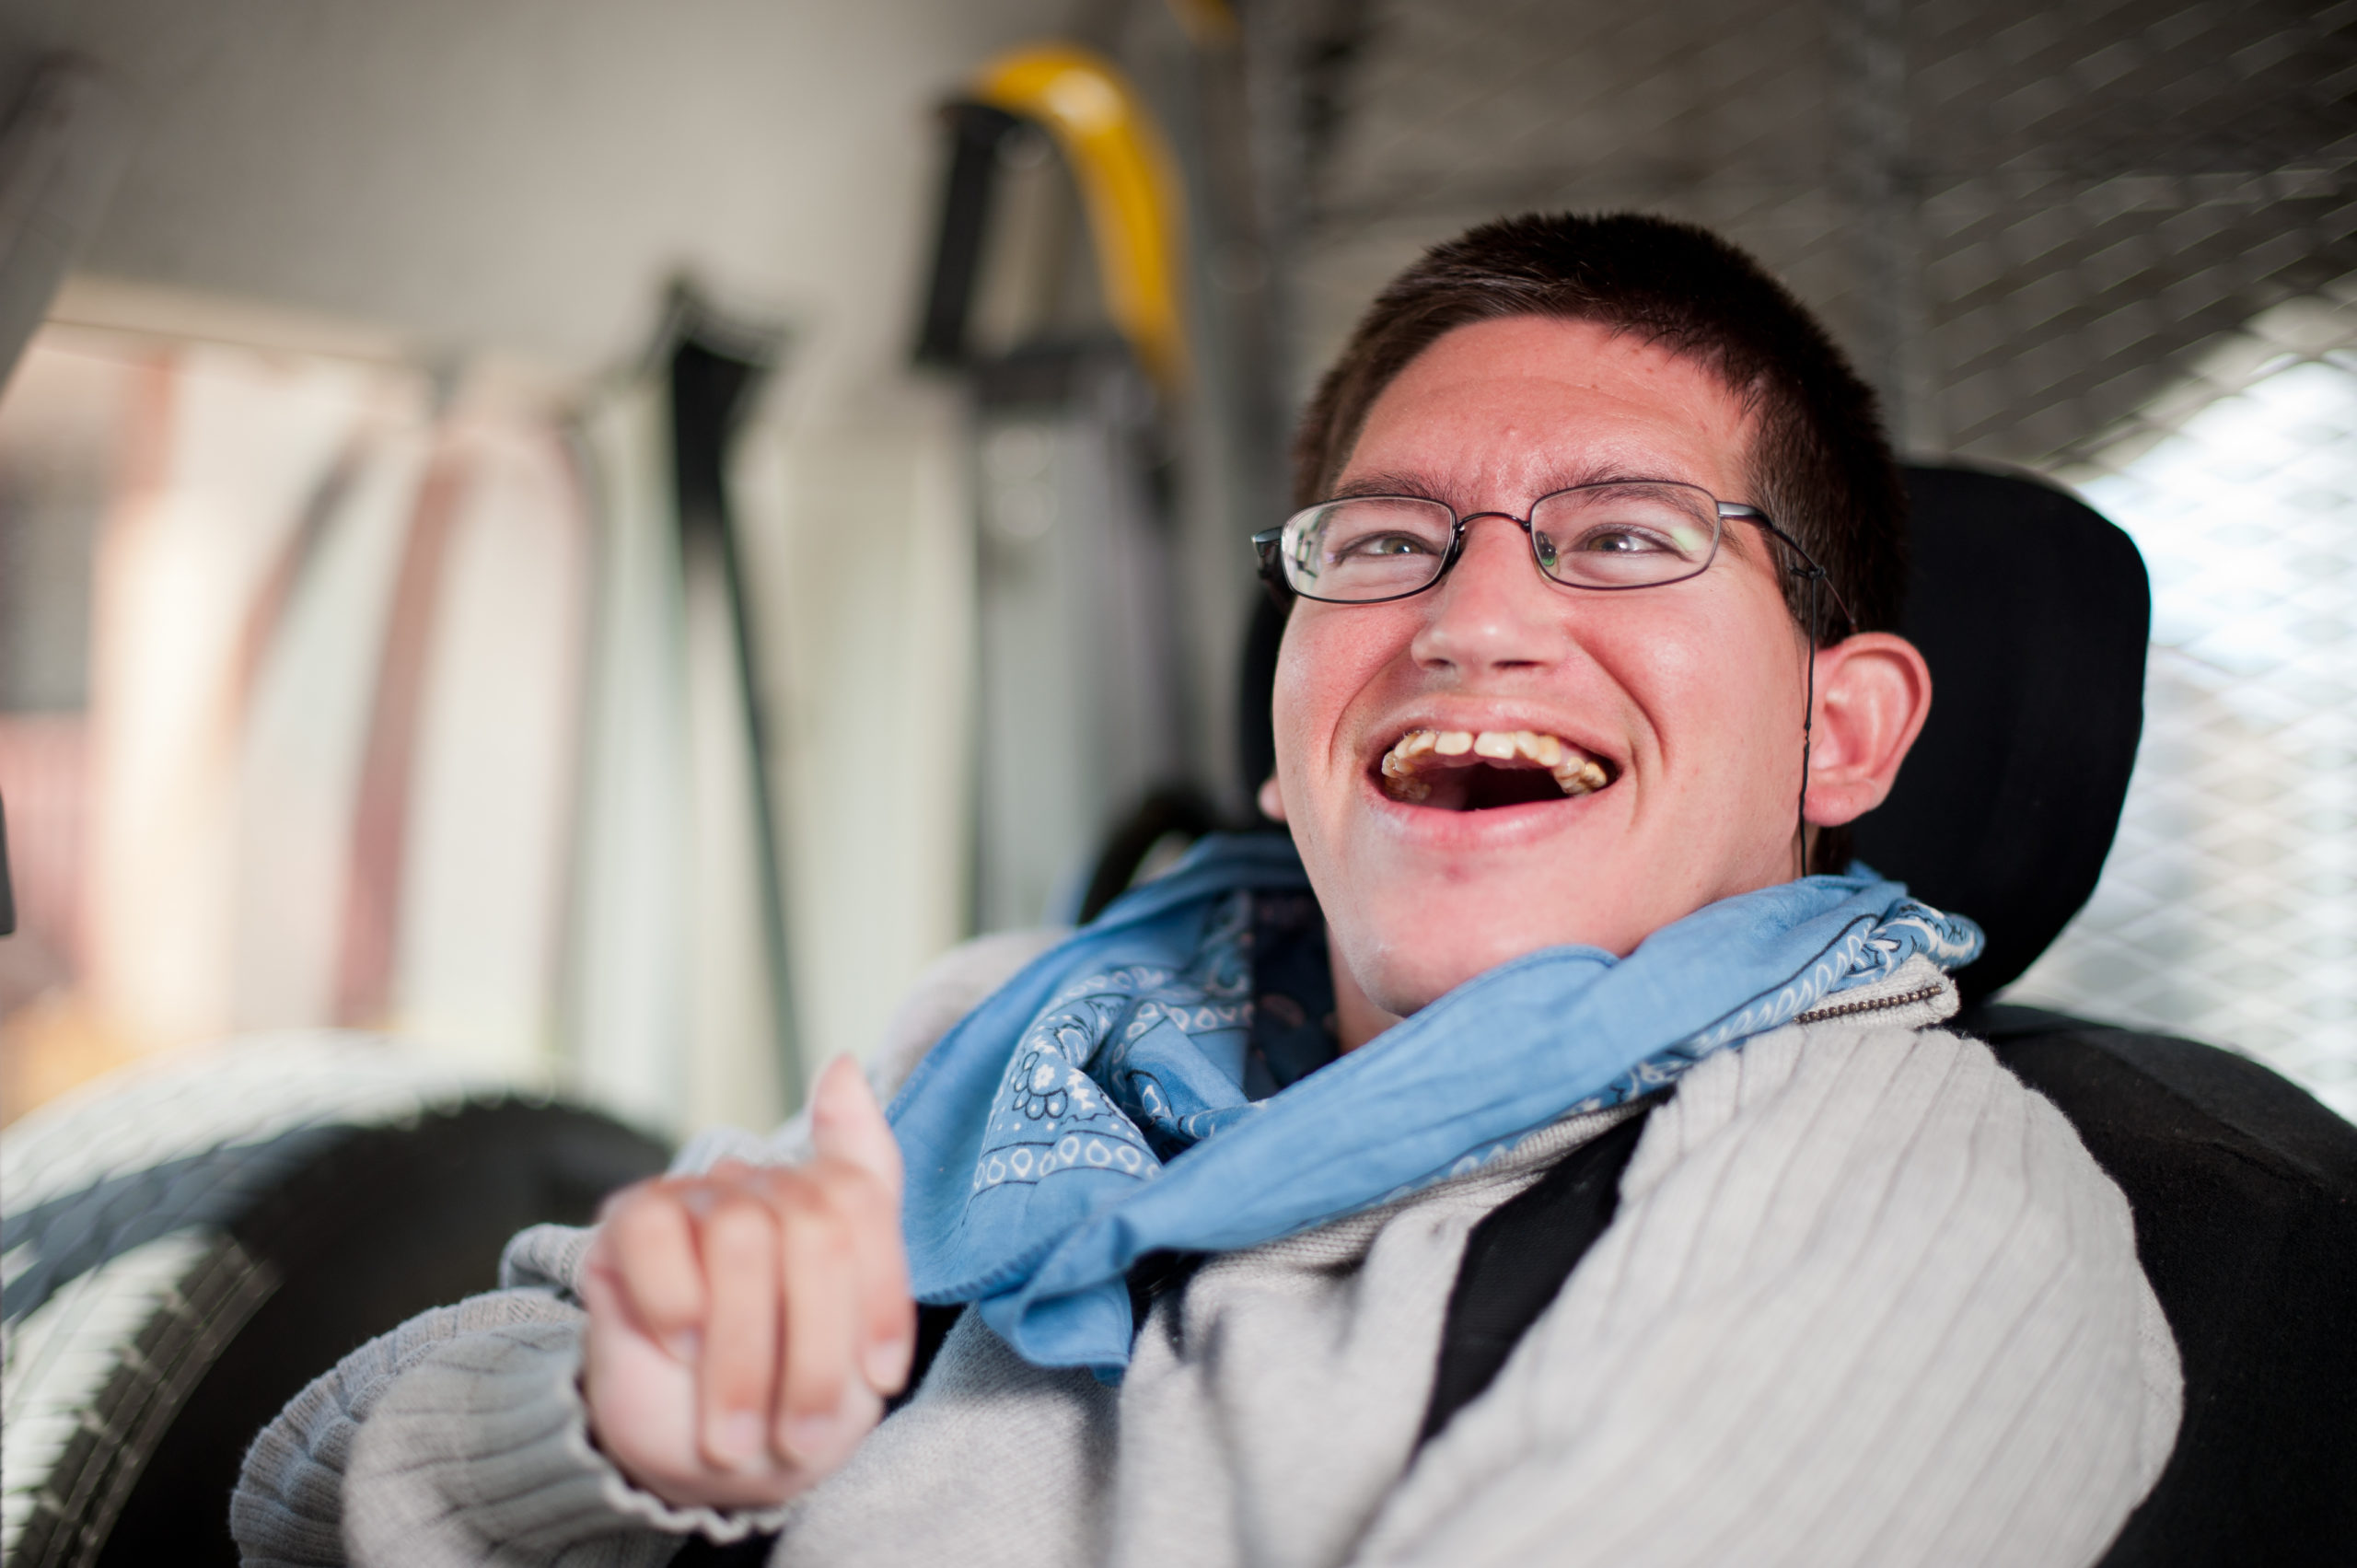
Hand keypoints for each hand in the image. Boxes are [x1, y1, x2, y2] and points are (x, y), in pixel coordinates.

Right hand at [579, 1057, 914, 1509]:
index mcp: (828, 1200)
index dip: (879, 1297)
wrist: (703, 1462)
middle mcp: (765, 1185)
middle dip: (813, 1351)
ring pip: (740, 1237)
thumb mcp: (862, 1328)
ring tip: (736, 1429)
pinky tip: (681, 1352)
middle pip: (813, 1230)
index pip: (863, 1204)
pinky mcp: (629, 1224)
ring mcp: (697, 1198)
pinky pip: (655, 1234)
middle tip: (800, 1433)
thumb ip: (866, 1179)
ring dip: (742, 1356)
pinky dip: (674, 1307)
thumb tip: (838, 1064)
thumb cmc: (790, 1393)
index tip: (879, 1376)